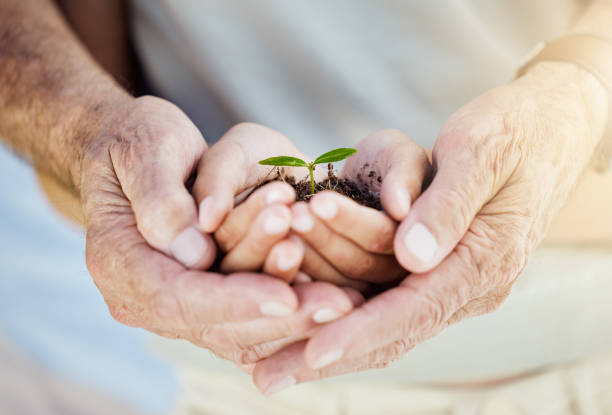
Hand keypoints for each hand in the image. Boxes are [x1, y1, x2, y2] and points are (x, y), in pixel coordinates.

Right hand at [80, 97, 358, 365]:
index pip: (178, 296)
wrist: (134, 150)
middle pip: (214, 324)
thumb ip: (162, 200)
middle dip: (279, 316)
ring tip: (344, 298)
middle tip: (339, 303)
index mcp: (119, 261)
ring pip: (237, 331)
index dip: (234, 301)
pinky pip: (247, 318)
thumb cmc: (136, 140)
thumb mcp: (144, 150)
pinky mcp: (202, 296)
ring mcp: (174, 299)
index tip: (286, 299)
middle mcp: (142, 293)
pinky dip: (289, 312)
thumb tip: (196, 253)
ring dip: (292, 318)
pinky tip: (331, 295)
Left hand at [251, 62, 608, 391]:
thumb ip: (446, 206)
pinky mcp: (435, 270)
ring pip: (381, 321)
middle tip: (264, 376)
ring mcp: (451, 281)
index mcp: (483, 261)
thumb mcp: (480, 153)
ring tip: (265, 350)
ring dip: (324, 331)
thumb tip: (411, 257)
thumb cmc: (511, 131)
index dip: (361, 332)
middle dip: (328, 355)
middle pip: (391, 332)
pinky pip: (383, 300)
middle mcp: (468, 284)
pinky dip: (341, 312)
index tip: (310, 353)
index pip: (414, 309)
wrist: (544, 130)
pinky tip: (298, 318)